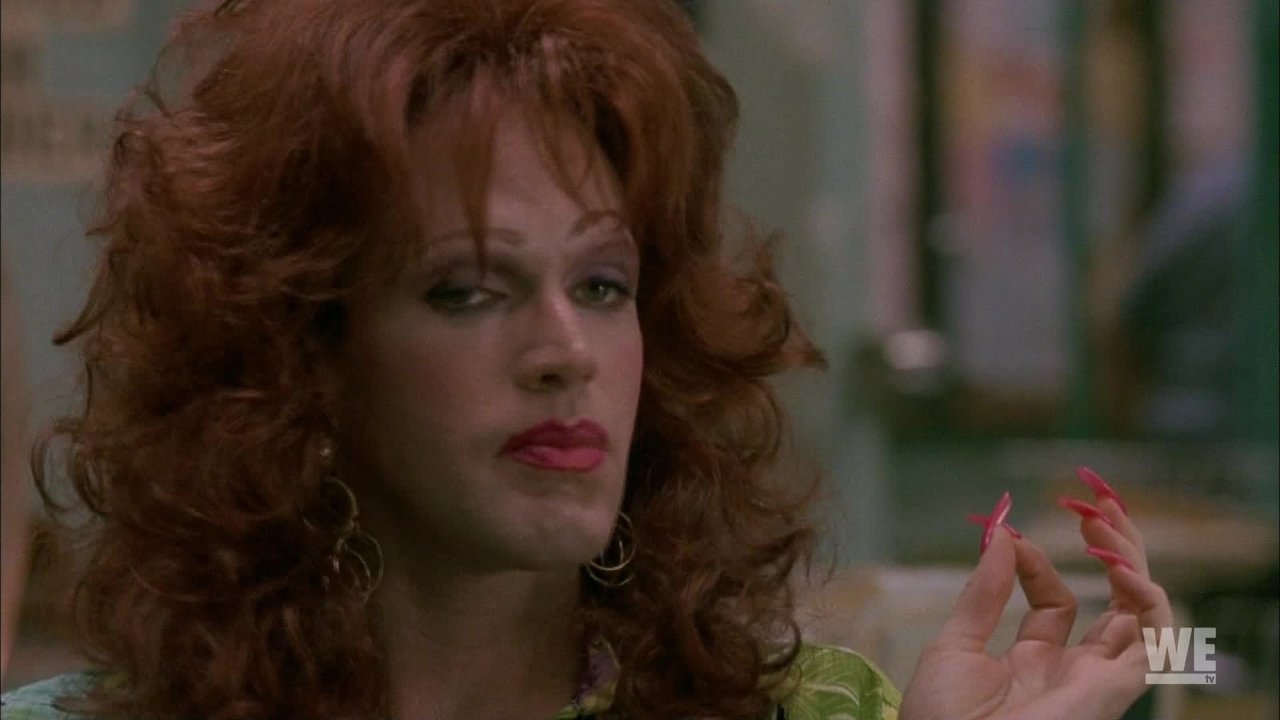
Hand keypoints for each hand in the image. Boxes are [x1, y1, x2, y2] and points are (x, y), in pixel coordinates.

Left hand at [898, 469, 1173, 719]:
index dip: (1039, 564)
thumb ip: (984, 593)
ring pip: (1144, 619)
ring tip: (1109, 525)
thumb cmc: (939, 719)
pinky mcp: (1113, 693)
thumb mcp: (955, 644)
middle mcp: (1072, 671)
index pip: (1057, 602)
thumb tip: (1001, 535)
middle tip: (1098, 505)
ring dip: (1135, 565)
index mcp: (1032, 662)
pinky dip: (1149, 604)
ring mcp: (1096, 681)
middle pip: (1114, 605)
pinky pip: (1154, 649)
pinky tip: (1122, 569)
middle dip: (1112, 553)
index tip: (1014, 539)